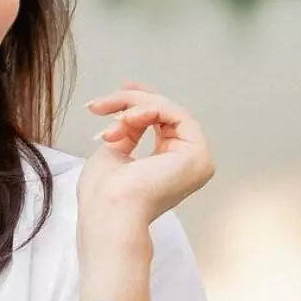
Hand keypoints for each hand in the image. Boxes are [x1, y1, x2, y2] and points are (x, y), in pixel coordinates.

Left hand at [78, 79, 216, 243]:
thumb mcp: (115, 151)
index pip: (163, 122)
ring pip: (169, 110)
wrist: (108, 211)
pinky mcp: (198, 155)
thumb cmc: (104, 194)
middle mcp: (187, 163)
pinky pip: (177, 114)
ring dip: (134, 106)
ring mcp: (196, 159)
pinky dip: (149, 110)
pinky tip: (127, 119)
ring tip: (110, 117)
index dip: (142, 100)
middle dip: (132, 100)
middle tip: (102, 104)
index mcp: (169, 166)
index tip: (120, 88)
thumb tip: (131, 110)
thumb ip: (128, 131)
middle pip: (165, 113)